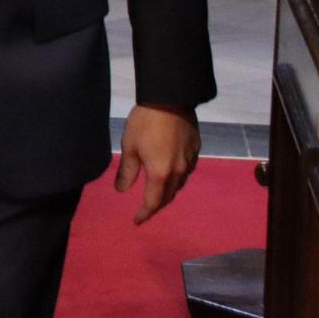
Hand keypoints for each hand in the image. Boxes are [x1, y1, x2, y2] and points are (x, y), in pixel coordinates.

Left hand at [114, 103, 199, 224]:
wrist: (170, 98)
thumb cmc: (145, 122)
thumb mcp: (130, 146)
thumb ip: (127, 171)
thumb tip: (122, 190)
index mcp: (160, 174)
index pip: (153, 203)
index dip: (144, 214)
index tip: (136, 220)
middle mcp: (179, 172)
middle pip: (169, 196)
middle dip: (156, 205)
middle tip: (145, 207)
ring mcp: (190, 160)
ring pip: (179, 184)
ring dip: (168, 191)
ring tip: (157, 190)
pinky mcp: (196, 149)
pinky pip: (187, 170)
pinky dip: (177, 176)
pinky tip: (170, 169)